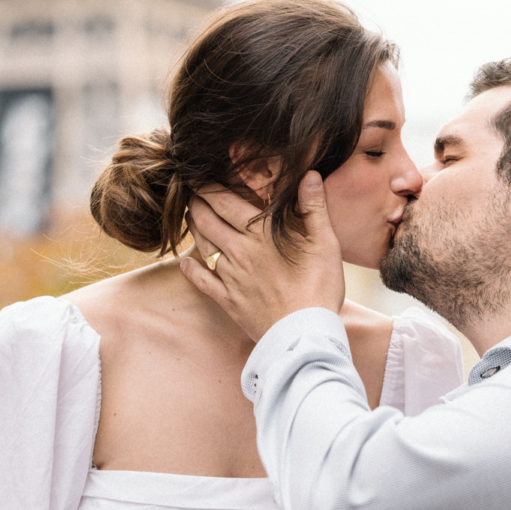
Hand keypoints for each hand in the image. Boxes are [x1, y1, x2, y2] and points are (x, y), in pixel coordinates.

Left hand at [180, 172, 345, 341]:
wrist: (305, 334)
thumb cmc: (320, 286)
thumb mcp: (325, 242)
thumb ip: (313, 206)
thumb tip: (309, 175)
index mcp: (260, 232)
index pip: (225, 201)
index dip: (209, 186)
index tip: (201, 176)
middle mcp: (239, 251)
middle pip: (206, 220)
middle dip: (196, 203)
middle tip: (192, 193)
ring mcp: (231, 277)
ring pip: (202, 245)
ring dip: (193, 228)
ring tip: (191, 216)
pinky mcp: (229, 300)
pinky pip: (202, 281)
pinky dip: (190, 270)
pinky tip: (185, 262)